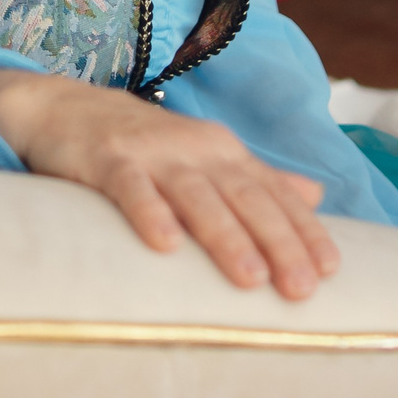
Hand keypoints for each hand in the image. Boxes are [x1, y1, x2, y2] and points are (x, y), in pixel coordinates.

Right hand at [0, 68, 339, 299]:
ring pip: (197, 196)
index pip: (274, 194)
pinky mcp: (107, 159)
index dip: (304, 231)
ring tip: (251, 280)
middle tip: (303, 289)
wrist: (66, 108)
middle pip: (246, 197)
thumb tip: (316, 196)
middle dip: (278, 242)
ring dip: (226, 237)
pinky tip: (164, 246)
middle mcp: (196, 150)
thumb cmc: (145, 147)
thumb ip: (258, 179)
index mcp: (225, 153)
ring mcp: (152, 153)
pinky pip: (131, 188)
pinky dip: (149, 213)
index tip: (331, 270)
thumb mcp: (206, 158)